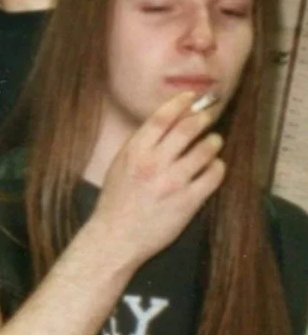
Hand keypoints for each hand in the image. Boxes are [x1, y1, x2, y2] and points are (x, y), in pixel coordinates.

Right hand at [92, 92, 224, 267]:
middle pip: (187, 129)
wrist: (116, 237)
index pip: (162, 117)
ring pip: (204, 150)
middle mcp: (154, 163)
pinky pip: (212, 177)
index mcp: (135, 151)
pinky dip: (217, 167)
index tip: (191, 97)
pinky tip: (215, 166)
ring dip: (213, 141)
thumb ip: (140, 143)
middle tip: (209, 115)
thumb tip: (164, 123)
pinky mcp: (187, 202)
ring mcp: (172, 182)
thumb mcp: (119, 164)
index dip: (180, 103)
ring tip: (214, 141)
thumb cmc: (116, 201)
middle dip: (202, 117)